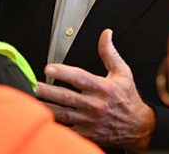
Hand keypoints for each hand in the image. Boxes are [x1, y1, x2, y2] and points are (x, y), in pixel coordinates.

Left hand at [36, 29, 155, 151]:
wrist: (138, 128)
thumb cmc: (127, 99)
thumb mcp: (123, 72)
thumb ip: (110, 53)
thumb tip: (106, 34)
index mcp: (103, 88)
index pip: (80, 78)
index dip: (64, 72)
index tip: (49, 68)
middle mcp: (95, 105)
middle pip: (67, 97)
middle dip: (48, 91)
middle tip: (33, 85)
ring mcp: (90, 121)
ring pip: (63, 114)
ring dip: (46, 106)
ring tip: (31, 100)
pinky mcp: (87, 134)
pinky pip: (67, 130)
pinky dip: (55, 124)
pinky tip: (42, 118)